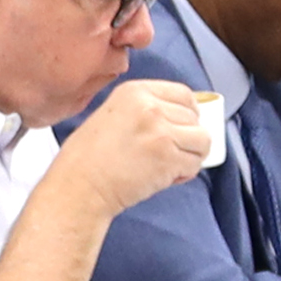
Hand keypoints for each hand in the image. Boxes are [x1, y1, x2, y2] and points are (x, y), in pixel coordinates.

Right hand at [45, 79, 209, 223]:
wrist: (78, 187)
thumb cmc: (85, 160)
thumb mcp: (110, 116)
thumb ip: (143, 110)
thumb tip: (180, 118)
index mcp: (135, 92)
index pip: (184, 94)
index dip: (187, 114)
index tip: (178, 129)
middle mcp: (150, 107)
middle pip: (195, 118)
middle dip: (186, 138)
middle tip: (166, 154)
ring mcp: (161, 132)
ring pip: (202, 140)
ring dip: (190, 155)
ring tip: (168, 166)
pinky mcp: (168, 159)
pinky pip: (194, 163)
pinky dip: (184, 173)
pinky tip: (164, 178)